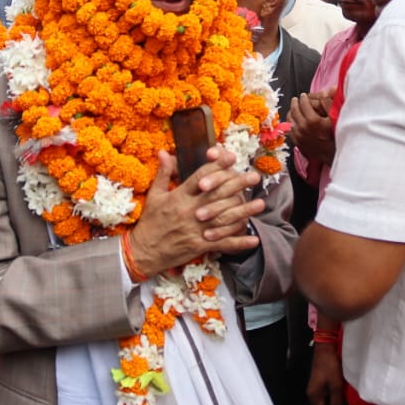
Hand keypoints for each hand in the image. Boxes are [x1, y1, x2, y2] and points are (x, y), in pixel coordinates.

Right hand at [128, 147, 263, 276]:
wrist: (143, 252)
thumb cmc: (150, 222)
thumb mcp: (154, 195)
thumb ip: (163, 173)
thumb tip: (165, 152)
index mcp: (179, 196)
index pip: (201, 176)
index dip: (217, 166)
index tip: (232, 157)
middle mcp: (190, 211)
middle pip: (217, 195)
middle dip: (237, 184)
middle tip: (254, 176)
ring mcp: (196, 229)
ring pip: (224, 218)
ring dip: (244, 211)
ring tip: (260, 203)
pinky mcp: (199, 245)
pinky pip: (222, 243)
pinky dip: (239, 242)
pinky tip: (254, 239)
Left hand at [289, 90, 335, 164]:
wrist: (334, 155)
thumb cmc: (337, 135)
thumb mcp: (335, 118)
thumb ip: (329, 103)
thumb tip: (323, 92)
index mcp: (312, 120)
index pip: (303, 104)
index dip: (303, 98)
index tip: (304, 95)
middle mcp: (303, 128)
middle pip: (294, 111)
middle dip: (295, 103)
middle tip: (296, 99)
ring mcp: (299, 136)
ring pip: (290, 120)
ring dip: (291, 112)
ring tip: (293, 108)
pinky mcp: (297, 142)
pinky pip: (290, 130)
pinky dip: (290, 123)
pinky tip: (293, 120)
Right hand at [306, 343, 346, 404]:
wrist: (326, 349)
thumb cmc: (330, 367)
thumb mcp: (336, 386)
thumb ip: (337, 402)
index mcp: (314, 396)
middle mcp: (313, 394)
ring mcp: (316, 388)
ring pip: (325, 403)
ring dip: (335, 404)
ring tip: (345, 403)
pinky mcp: (320, 384)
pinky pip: (326, 396)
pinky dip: (334, 398)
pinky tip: (342, 395)